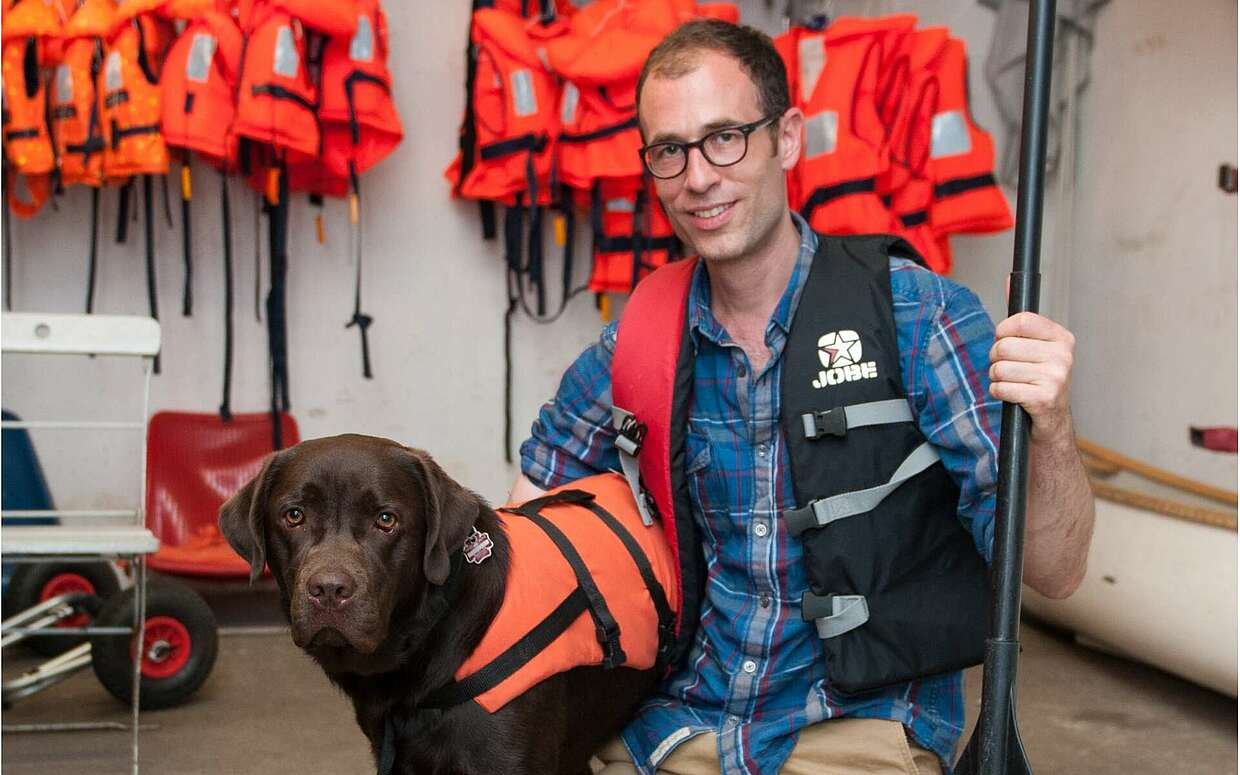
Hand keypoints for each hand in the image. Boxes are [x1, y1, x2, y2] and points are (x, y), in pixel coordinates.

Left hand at [988, 311, 1075, 442]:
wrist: (1052, 421)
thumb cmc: (1039, 380)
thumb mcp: (1036, 346)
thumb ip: (1021, 318)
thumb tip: (1009, 281)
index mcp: (1062, 338)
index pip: (1020, 321)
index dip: (1003, 332)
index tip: (1005, 341)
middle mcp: (1063, 356)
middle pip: (1004, 346)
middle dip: (996, 359)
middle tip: (1008, 368)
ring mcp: (1056, 377)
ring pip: (999, 368)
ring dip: (996, 378)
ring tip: (1012, 383)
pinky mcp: (1044, 398)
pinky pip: (1001, 388)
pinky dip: (999, 393)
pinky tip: (1012, 396)